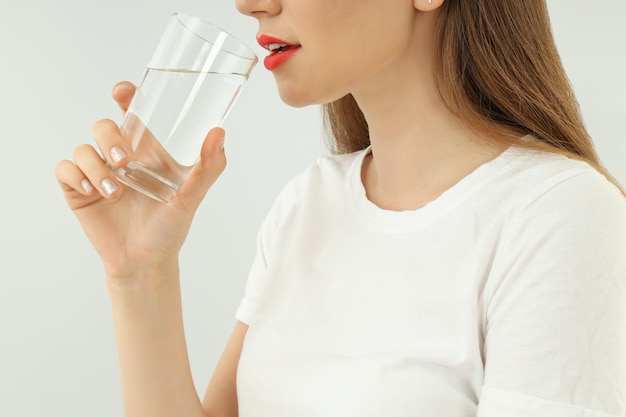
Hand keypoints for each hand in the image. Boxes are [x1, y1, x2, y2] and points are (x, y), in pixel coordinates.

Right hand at [55, 82, 226, 279]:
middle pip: (103, 126)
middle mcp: (120, 157)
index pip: (132, 114)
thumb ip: (208, 167)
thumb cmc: (169, 228)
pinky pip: (66, 169)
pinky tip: (94, 190)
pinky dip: (77, 175)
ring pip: (83, 148)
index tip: (123, 92)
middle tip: (124, 161)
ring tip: (114, 191)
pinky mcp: (79, 190)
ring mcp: (98, 173)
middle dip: (109, 137)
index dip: (126, 97)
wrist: (146, 261)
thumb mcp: (192, 197)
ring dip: (95, 165)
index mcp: (146, 152)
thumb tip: (219, 133)